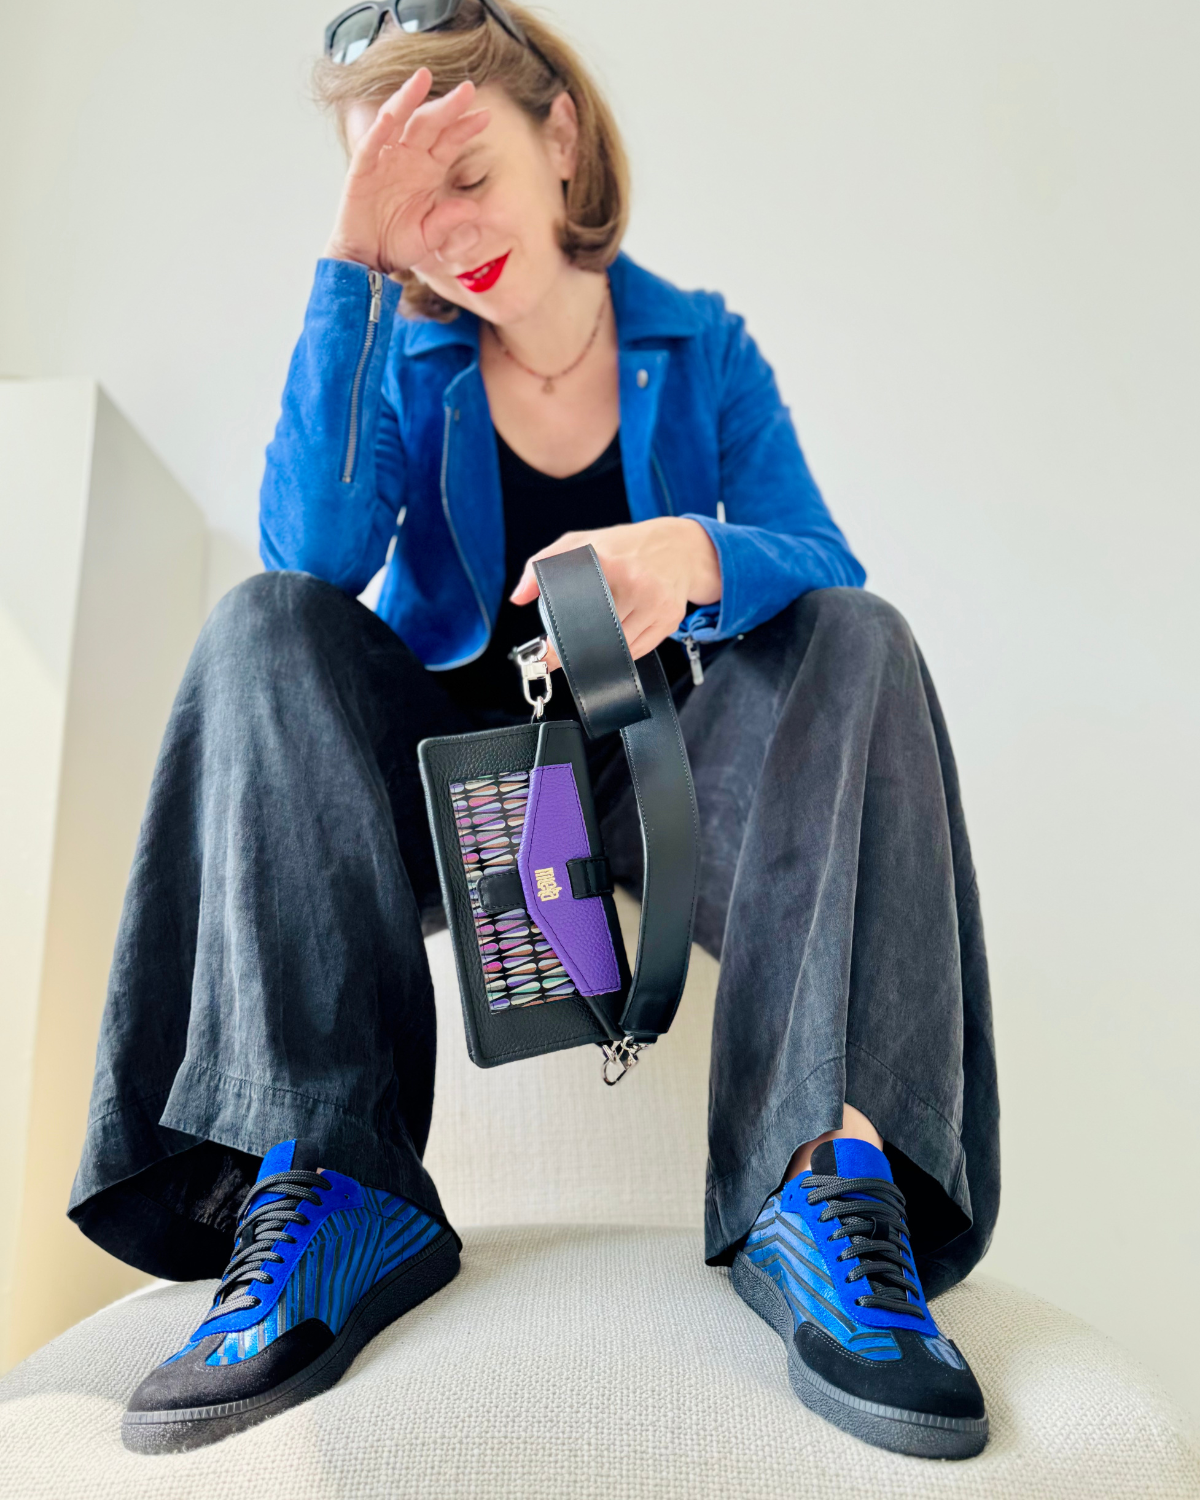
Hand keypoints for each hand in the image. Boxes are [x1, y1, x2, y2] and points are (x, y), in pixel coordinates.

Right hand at [324, 68, 489, 274]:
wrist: (368, 259)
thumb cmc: (398, 244)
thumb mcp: (429, 236)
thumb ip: (448, 221)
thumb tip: (472, 209)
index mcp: (428, 171)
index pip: (449, 141)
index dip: (465, 127)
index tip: (485, 116)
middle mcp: (408, 159)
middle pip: (429, 124)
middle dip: (447, 106)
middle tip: (467, 88)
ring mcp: (384, 160)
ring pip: (398, 122)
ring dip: (409, 99)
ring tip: (423, 77)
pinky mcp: (362, 170)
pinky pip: (371, 146)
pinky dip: (378, 130)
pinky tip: (389, 114)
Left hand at [508, 518, 721, 670]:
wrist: (678, 548)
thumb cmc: (624, 546)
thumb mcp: (581, 542)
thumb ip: (543, 563)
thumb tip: (518, 598)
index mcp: (609, 561)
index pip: (577, 610)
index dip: (562, 640)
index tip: (548, 655)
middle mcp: (635, 582)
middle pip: (599, 636)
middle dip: (580, 652)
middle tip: (565, 657)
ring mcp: (656, 603)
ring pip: (619, 648)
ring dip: (603, 653)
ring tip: (594, 644)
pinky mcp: (669, 619)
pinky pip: (639, 650)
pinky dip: (624, 650)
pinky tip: (619, 636)